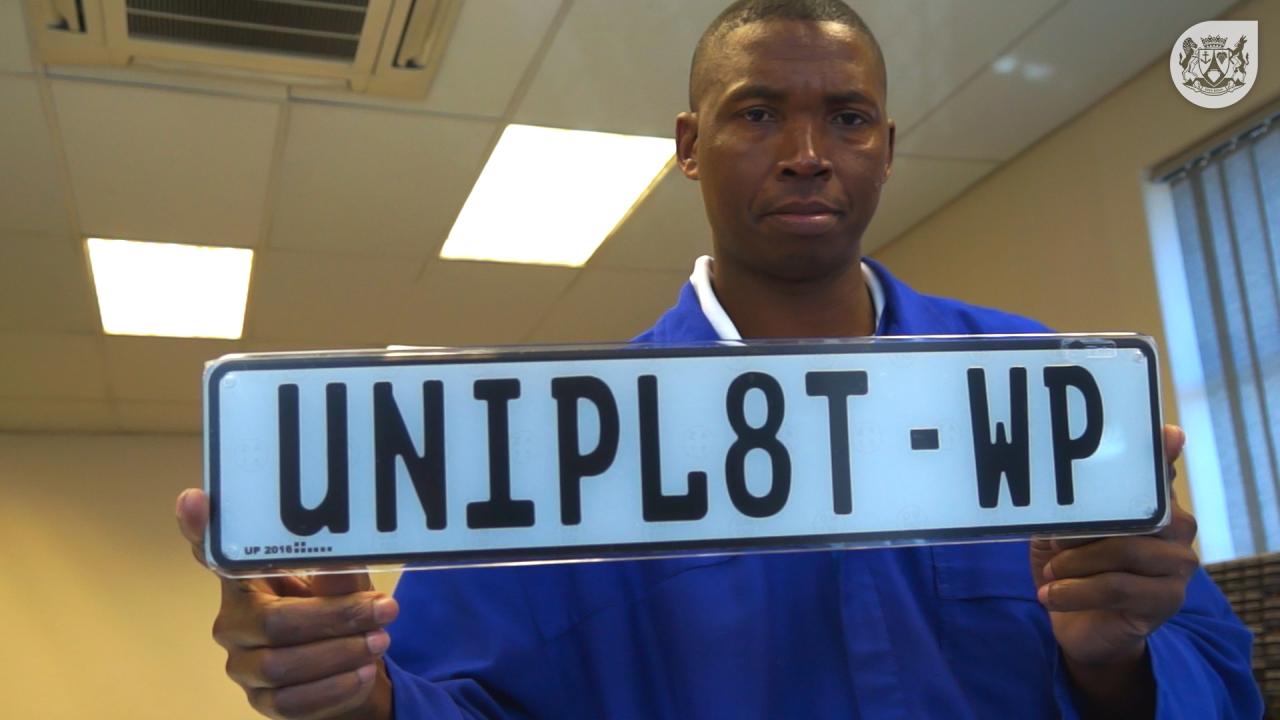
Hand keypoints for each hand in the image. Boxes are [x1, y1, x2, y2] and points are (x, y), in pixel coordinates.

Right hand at [177, 489, 396, 719]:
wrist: (349, 672)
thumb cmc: (337, 613)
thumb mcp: (345, 584)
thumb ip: (337, 571)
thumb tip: (337, 553)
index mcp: (247, 581)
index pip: (214, 552)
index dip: (200, 529)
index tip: (195, 498)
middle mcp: (233, 622)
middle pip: (273, 622)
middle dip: (335, 617)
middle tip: (383, 611)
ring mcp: (243, 666)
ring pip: (282, 665)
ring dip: (340, 653)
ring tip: (379, 641)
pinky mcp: (260, 703)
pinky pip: (290, 702)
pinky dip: (332, 688)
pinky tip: (361, 674)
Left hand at [1029, 425, 1198, 713]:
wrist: (1080, 629)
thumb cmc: (1071, 569)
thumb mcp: (1060, 532)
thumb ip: (1068, 507)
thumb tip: (1055, 485)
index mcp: (1151, 503)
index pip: (1161, 471)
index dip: (1163, 451)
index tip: (1169, 434)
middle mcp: (1176, 527)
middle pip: (1137, 513)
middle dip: (1084, 527)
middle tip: (1053, 540)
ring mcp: (1179, 563)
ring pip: (1125, 552)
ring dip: (1075, 564)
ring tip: (1050, 574)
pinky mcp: (1169, 598)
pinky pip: (1120, 587)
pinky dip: (1077, 591)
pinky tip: (1051, 596)